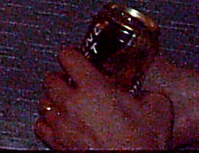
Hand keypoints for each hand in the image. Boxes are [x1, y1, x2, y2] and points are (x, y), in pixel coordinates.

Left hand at [36, 48, 172, 150]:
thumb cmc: (141, 146)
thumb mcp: (158, 110)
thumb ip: (148, 93)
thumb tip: (146, 93)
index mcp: (94, 89)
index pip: (68, 56)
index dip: (73, 55)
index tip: (77, 58)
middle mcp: (72, 104)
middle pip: (51, 78)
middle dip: (61, 78)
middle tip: (73, 83)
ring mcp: (62, 124)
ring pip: (44, 101)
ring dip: (54, 100)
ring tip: (67, 103)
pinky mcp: (57, 143)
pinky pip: (41, 126)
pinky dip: (48, 123)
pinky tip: (60, 123)